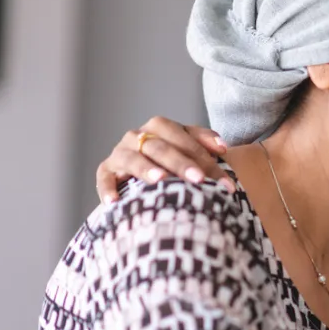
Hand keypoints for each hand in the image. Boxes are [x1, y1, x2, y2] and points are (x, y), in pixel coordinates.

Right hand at [96, 116, 233, 203]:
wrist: (143, 177)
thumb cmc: (174, 162)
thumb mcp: (190, 150)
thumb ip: (205, 144)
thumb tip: (222, 148)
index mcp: (161, 127)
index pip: (184, 138)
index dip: (204, 156)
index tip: (224, 180)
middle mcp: (139, 136)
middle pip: (161, 147)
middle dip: (182, 163)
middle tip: (200, 179)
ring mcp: (121, 153)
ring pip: (133, 158)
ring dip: (147, 169)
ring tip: (161, 179)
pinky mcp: (106, 170)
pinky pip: (104, 178)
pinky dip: (108, 189)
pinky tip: (115, 202)